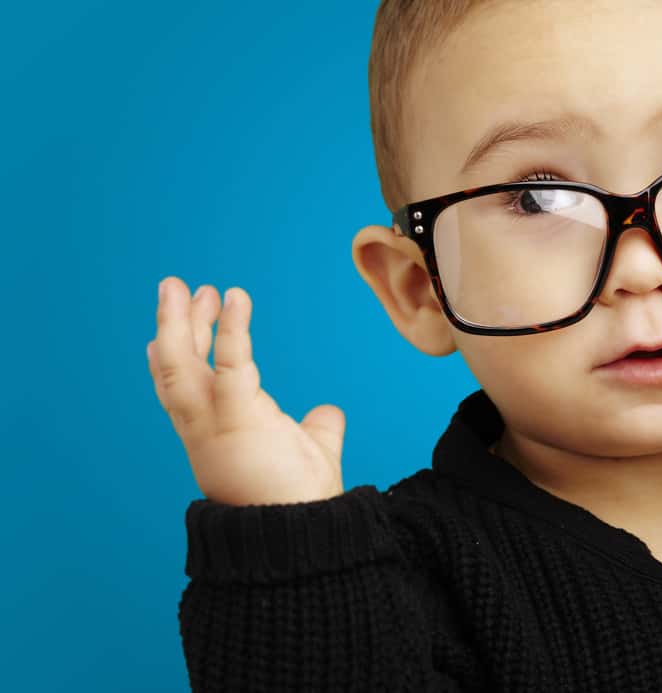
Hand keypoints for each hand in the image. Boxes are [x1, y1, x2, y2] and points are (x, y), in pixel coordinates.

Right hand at [147, 277, 344, 505]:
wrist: (306, 536)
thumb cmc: (305, 500)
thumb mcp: (311, 452)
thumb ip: (315, 428)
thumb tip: (328, 412)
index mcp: (217, 439)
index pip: (185, 392)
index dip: (172, 358)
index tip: (173, 326)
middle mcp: (204, 434)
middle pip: (174, 373)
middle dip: (173, 329)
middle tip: (177, 289)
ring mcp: (214, 429)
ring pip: (180, 368)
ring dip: (178, 323)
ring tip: (183, 285)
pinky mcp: (239, 421)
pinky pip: (230, 366)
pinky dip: (231, 329)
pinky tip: (236, 296)